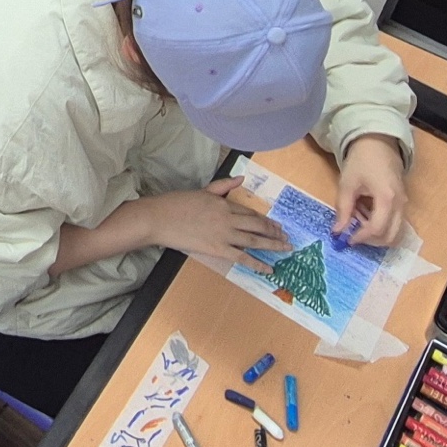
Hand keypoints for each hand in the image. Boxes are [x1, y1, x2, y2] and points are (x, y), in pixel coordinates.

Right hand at [144, 177, 290, 273]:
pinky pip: (242, 257)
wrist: (159, 219)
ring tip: (285, 248)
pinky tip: (269, 268)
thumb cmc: (176, 203)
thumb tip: (241, 177)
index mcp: (223, 203)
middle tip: (287, 238)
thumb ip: (223, 185)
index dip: (265, 220)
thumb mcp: (201, 190)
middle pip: (257, 226)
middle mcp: (227, 218)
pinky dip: (257, 263)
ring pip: (254, 240)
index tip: (276, 225)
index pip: (250, 213)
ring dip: (272, 245)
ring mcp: (223, 234)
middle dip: (274, 232)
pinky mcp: (217, 249)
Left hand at [334, 134, 407, 247]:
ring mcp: (404, 204)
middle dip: (371, 240)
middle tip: (352, 232)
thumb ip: (343, 209)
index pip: (377, 229)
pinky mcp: (403, 203)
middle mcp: (401, 205)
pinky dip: (380, 224)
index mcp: (387, 199)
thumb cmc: (361, 161)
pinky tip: (365, 212)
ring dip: (376, 232)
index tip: (346, 239)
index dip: (361, 237)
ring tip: (357, 217)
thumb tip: (337, 231)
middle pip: (391, 236)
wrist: (377, 143)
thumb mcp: (347, 184)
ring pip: (395, 231)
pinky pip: (395, 222)